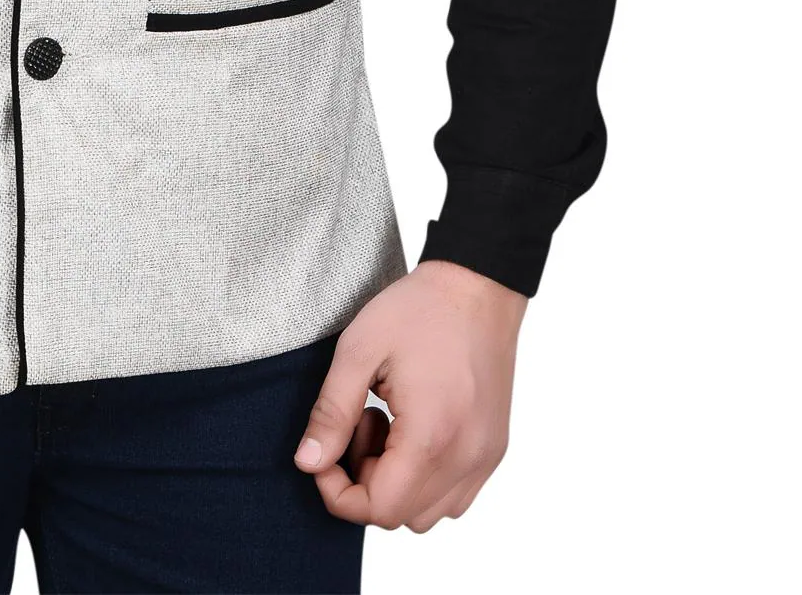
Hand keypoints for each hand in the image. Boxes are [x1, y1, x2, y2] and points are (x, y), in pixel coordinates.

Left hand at [293, 259, 526, 530]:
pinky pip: (455, 494)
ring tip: (389, 421)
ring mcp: (486, 458)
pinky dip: (425, 477)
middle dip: (365, 481)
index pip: (379, 509)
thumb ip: (331, 412)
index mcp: (431, 438)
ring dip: (396, 482)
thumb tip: (307, 463)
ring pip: (430, 512)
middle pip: (401, 515)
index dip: (339, 492)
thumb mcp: (358, 351)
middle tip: (362, 421)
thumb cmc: (419, 310)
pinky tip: (414, 427)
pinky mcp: (494, 449)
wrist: (478, 285)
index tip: (326, 452)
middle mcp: (467, 459)